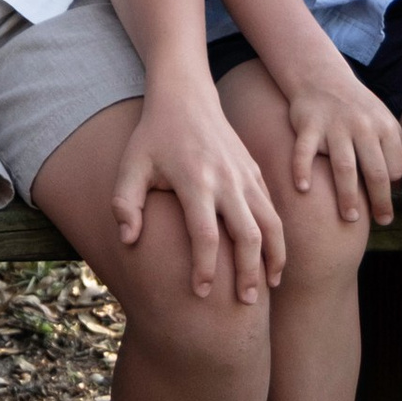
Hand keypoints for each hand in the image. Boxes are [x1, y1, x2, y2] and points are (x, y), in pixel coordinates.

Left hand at [113, 79, 284, 301]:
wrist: (186, 96)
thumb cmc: (153, 136)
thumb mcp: (130, 165)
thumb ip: (124, 203)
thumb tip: (128, 240)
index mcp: (195, 181)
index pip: (205, 234)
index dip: (205, 267)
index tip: (202, 293)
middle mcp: (226, 180)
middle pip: (248, 234)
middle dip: (249, 272)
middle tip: (247, 304)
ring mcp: (246, 175)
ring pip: (272, 223)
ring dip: (274, 257)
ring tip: (269, 286)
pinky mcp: (256, 172)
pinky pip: (273, 209)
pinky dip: (277, 237)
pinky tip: (271, 258)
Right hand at [285, 63, 401, 226]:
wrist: (322, 77)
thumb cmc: (357, 108)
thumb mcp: (383, 121)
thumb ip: (395, 150)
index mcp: (384, 127)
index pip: (396, 168)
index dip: (394, 192)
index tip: (389, 209)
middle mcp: (362, 127)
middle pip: (375, 172)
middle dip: (379, 202)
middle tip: (380, 222)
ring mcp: (334, 126)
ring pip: (344, 167)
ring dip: (347, 196)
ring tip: (350, 219)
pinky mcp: (308, 125)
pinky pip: (304, 151)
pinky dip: (302, 170)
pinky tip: (303, 189)